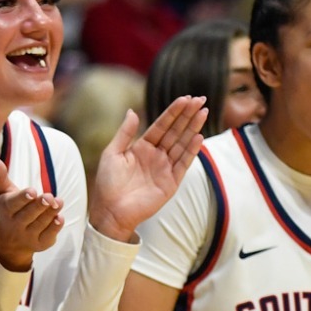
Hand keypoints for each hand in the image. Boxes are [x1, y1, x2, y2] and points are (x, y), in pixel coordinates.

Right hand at [0, 157, 63, 270]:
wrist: (9, 241)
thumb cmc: (9, 208)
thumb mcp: (2, 193)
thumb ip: (0, 176)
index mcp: (6, 210)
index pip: (14, 204)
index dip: (23, 198)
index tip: (32, 191)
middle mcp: (16, 225)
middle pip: (28, 215)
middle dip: (39, 206)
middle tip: (49, 197)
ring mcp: (28, 236)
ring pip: (40, 224)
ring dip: (50, 213)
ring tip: (59, 202)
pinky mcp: (40, 243)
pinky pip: (48, 236)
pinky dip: (55, 228)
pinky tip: (60, 217)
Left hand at [88, 97, 207, 240]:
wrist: (110, 212)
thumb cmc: (107, 184)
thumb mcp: (112, 153)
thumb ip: (125, 133)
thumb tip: (132, 111)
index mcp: (142, 147)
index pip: (162, 125)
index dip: (173, 112)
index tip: (185, 98)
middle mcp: (156, 156)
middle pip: (175, 131)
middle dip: (188, 115)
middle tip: (201, 99)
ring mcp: (165, 168)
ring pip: (182, 144)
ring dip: (193, 128)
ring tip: (203, 112)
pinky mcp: (171, 183)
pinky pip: (183, 164)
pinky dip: (191, 151)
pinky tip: (198, 136)